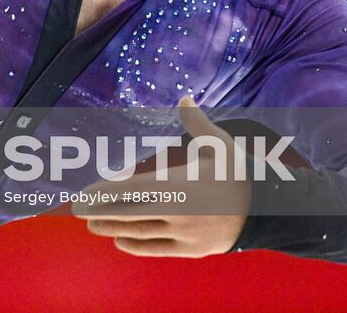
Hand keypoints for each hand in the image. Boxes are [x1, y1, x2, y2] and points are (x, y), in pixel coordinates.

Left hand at [71, 95, 249, 257]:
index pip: (132, 191)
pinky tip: (120, 239)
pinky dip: (136, 245)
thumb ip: (197, 123)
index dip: (104, 194)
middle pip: (131, 214)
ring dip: (114, 229)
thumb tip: (185, 97)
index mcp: (181, 185)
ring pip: (141, 232)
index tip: (83, 196)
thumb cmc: (239, 172)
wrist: (269, 210)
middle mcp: (181, 213)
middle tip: (77, 211)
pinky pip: (157, 248)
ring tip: (93, 226)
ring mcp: (186, 234)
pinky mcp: (193, 249)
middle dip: (101, 213)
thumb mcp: (220, 144)